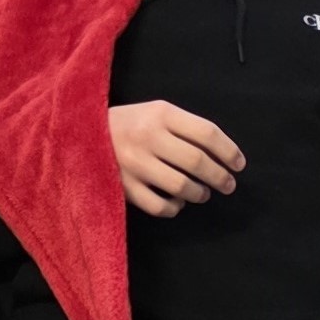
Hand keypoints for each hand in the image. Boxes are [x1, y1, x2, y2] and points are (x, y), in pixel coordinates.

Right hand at [109, 99, 243, 216]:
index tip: (239, 165)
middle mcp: (148, 137)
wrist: (80, 134)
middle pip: (197, 161)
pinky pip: (159, 206)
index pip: (206, 133)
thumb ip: (185, 128)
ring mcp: (134, 164)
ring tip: (203, 193)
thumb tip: (221, 154)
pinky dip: (175, 207)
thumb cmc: (129, 124)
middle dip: (220, 176)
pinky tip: (177, 202)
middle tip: (228, 184)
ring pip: (181, 186)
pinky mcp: (123, 187)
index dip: (229, 151)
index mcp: (161, 114)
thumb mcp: (155, 112)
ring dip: (200, 193)